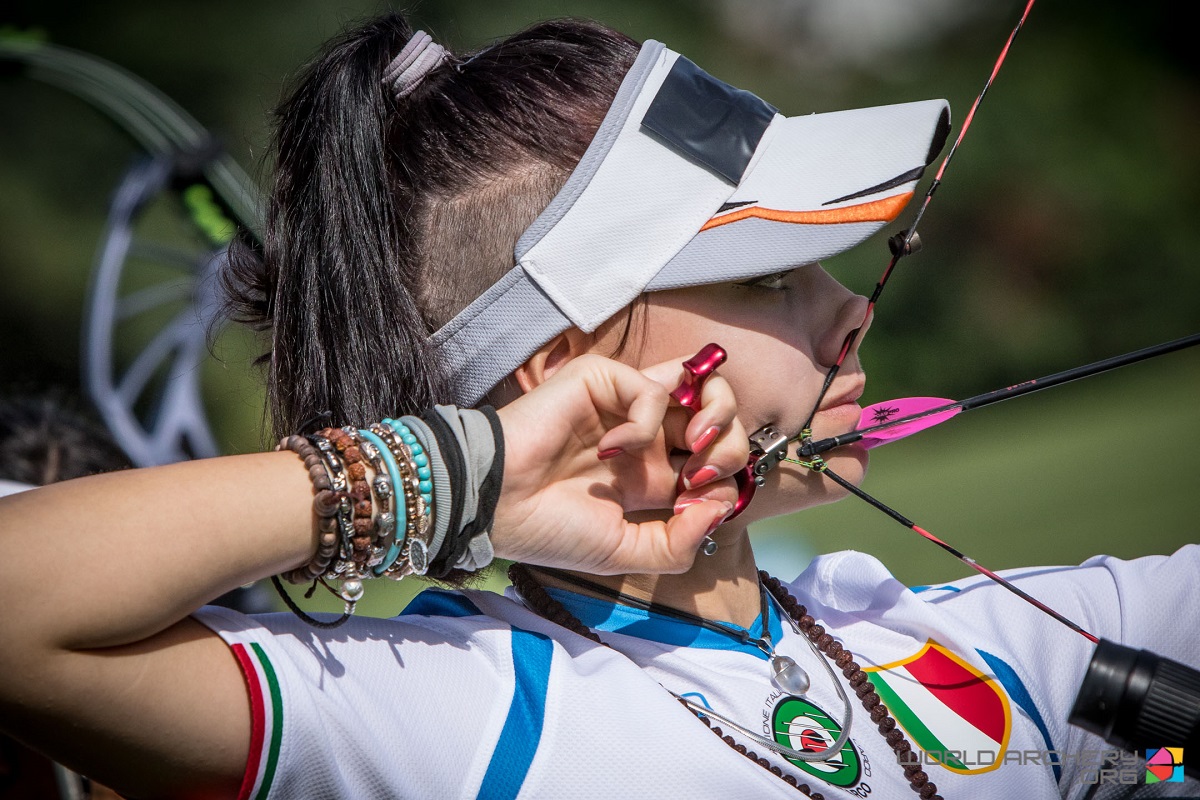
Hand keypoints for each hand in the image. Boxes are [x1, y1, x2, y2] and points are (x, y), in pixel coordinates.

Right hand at [493, 352, 747, 573]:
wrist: (497, 506)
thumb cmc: (549, 529)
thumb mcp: (626, 552)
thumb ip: (678, 541)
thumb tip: (723, 504)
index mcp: (650, 477)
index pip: (715, 461)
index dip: (728, 480)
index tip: (702, 506)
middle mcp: (645, 437)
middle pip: (720, 417)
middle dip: (733, 445)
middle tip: (704, 474)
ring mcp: (625, 407)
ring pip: (702, 383)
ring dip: (716, 417)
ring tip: (694, 447)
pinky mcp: (603, 381)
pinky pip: (653, 389)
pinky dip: (645, 423)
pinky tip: (611, 448)